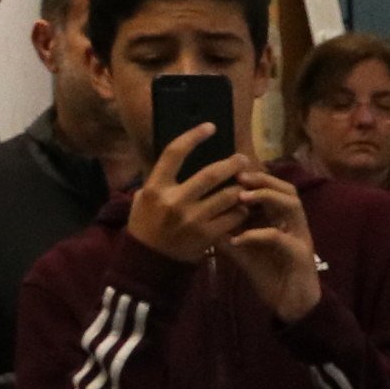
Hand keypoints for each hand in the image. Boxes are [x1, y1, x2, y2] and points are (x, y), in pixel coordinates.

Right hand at [121, 124, 247, 264]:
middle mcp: (174, 201)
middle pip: (211, 174)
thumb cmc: (146, 225)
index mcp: (155, 188)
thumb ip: (160, 179)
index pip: (175, 153)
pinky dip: (242, 209)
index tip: (210, 127)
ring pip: (228, 196)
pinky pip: (234, 217)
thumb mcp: (142, 199)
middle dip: (233, 164)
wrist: (149, 262)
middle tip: (243, 159)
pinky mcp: (208, 235)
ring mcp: (193, 219)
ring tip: (247, 184)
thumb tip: (180, 155)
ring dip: (241, 188)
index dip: (194, 136)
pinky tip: (244, 206)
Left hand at [220, 173, 321, 324]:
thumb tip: (200, 217)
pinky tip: (238, 239)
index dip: (256, 177)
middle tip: (238, 177)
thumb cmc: (269, 275)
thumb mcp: (242, 250)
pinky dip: (257, 235)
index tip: (231, 171)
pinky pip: (280, 238)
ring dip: (267, 197)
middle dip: (263, 180)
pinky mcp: (300, 255)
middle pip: (288, 189)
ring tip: (242, 198)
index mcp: (283, 220)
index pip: (275, 189)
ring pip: (292, 205)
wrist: (290, 305)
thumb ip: (227, 233)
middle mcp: (295, 224)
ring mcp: (301, 237)